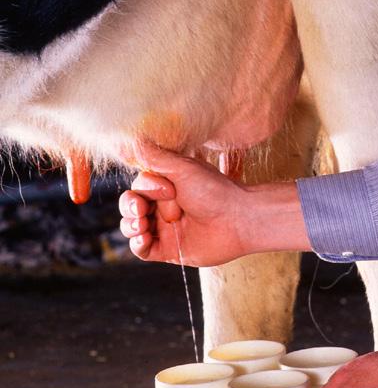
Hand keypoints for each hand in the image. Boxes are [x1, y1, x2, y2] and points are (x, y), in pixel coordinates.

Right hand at [118, 141, 311, 265]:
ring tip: (143, 225)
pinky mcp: (170, 250)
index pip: (138, 187)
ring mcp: (166, 229)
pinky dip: (137, 244)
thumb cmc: (215, 191)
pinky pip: (142, 250)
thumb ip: (154, 155)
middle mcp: (164, 207)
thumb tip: (128, 137)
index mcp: (167, 186)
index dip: (146, 189)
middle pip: (130, 207)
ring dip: (130, 226)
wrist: (238, 220)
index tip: (170, 190)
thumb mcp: (182, 168)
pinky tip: (143, 238)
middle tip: (142, 211)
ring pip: (132, 228)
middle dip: (130, 208)